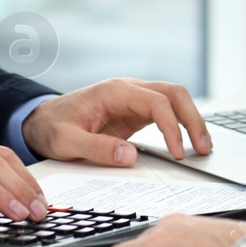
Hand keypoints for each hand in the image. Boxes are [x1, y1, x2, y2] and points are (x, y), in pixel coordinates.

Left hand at [21, 77, 210, 164]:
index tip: (177, 152)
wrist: (41, 121)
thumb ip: (96, 149)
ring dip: (192, 120)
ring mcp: (134, 99)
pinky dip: (182, 125)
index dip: (171, 126)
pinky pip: (167, 112)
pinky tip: (189, 143)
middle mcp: (129, 90)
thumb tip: (130, 156)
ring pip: (175, 99)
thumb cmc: (52, 127)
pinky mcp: (136, 112)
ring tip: (204, 147)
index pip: (156, 102)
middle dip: (193, 119)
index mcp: (114, 91)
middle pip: (174, 94)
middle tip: (203, 148)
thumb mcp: (66, 142)